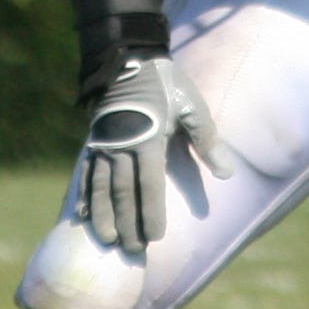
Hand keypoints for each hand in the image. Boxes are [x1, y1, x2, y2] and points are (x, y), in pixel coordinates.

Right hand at [78, 54, 233, 248]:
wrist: (128, 59)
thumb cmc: (166, 84)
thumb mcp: (192, 106)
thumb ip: (207, 139)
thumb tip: (226, 172)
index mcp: (148, 139)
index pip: (149, 186)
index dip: (151, 213)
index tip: (154, 237)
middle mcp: (122, 146)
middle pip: (123, 193)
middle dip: (127, 223)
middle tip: (131, 250)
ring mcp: (103, 144)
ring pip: (101, 187)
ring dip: (103, 216)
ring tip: (106, 240)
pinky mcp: (92, 141)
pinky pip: (86, 173)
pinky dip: (84, 195)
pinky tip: (82, 215)